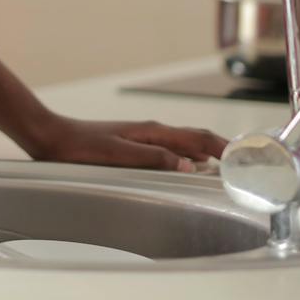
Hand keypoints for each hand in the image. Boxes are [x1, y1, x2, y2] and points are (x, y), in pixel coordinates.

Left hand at [22, 114, 226, 171]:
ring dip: (206, 152)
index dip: (223, 147)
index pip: (198, 137)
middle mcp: (151, 131)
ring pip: (184, 143)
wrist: (53, 138)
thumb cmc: (81, 147)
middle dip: (221, 149)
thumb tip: (190, 165)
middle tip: (244, 164)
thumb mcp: (118, 155)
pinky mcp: (134, 144)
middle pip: (195, 137)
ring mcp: (143, 137)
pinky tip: (190, 167)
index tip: (246, 158)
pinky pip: (170, 149)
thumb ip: (154, 158)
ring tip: (225, 166)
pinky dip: (188, 156)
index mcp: (152, 131)